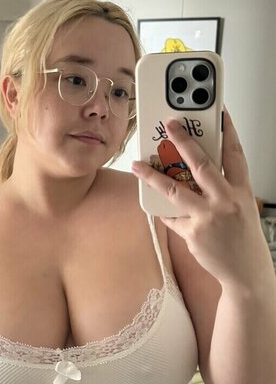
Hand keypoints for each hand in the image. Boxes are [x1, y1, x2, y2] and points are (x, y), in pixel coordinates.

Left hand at [131, 110, 266, 287]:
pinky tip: (152, 204)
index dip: (227, 129)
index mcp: (241, 190)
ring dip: (152, 175)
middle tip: (169, 124)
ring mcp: (208, 217)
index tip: (218, 110)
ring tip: (137, 164)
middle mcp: (226, 200)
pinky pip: (170, 216)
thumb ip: (222, 188)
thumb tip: (195, 172)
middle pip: (201, 163)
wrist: (246, 273)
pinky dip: (162, 211)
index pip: (234, 153)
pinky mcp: (193, 233)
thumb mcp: (241, 207)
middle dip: (183, 140)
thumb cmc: (243, 238)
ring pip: (175, 189)